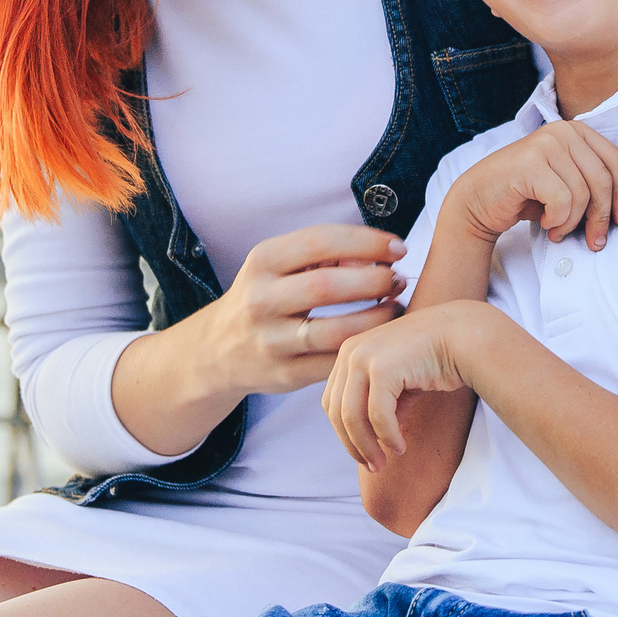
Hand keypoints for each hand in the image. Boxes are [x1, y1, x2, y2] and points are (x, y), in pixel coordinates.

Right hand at [197, 224, 404, 395]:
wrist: (218, 350)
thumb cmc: (267, 296)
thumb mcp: (280, 265)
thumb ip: (325, 254)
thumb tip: (379, 253)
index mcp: (263, 261)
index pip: (321, 241)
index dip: (367, 242)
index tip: (398, 248)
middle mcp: (261, 299)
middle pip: (328, 286)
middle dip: (375, 281)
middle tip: (399, 280)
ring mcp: (271, 341)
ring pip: (336, 332)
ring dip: (377, 318)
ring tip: (396, 307)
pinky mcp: (284, 375)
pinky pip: (335, 363)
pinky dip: (364, 349)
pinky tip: (379, 337)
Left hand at [322, 301, 492, 470]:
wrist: (463, 335)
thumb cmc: (434, 358)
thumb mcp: (398, 382)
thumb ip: (378, 405)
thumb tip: (369, 440)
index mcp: (348, 352)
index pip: (332, 402)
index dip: (344, 433)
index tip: (363, 455)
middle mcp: (350, 351)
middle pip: (337, 412)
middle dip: (353, 445)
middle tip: (373, 467)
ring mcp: (363, 357)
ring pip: (352, 417)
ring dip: (367, 447)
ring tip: (383, 463)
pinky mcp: (382, 368)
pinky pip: (377, 416)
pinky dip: (387, 437)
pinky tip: (400, 447)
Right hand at [445, 120, 617, 250]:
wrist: (478, 200)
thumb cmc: (527, 195)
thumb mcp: (572, 190)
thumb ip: (606, 187)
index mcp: (577, 131)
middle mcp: (563, 131)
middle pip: (604, 180)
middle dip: (602, 217)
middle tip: (593, 240)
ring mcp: (545, 144)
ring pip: (583, 194)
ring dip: (573, 222)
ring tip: (559, 230)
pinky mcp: (529, 163)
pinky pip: (562, 201)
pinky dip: (557, 221)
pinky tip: (546, 224)